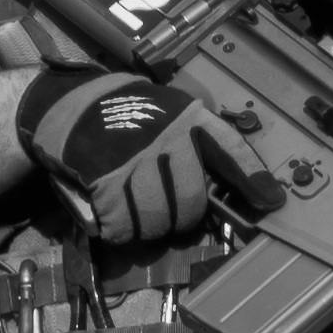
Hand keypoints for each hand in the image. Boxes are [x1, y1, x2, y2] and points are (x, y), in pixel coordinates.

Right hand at [16, 67, 259, 247]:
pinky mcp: (106, 180)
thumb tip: (222, 189)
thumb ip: (193, 143)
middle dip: (180, 218)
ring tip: (132, 210)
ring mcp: (137, 160)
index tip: (272, 202)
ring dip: (146, 226)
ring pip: (159, 221)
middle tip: (163, 211)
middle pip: (192, 204)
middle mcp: (168, 138)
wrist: (60, 103)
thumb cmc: (120, 113)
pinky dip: (117, 229)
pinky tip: (109, 212)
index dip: (254, 179)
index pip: (231, 150)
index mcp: (187, 118)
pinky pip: (124, 226)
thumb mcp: (163, 112)